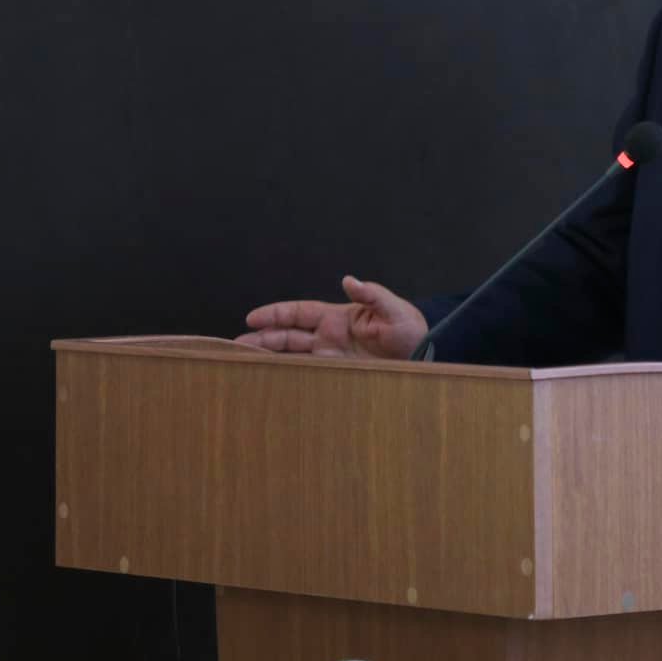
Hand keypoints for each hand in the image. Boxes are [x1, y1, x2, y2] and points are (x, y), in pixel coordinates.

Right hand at [239, 275, 427, 359]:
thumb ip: (372, 296)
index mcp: (338, 317)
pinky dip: (291, 375)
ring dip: (270, 356)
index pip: (299, 313)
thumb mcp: (395, 310)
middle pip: (289, 335)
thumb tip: (349, 280)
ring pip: (293, 355)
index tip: (251, 318)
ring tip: (245, 362)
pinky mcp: (338, 374)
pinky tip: (273, 380)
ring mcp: (332, 356)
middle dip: (263, 338)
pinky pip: (309, 373)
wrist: (425, 356)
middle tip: (236, 345)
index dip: (275, 314)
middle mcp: (329, 336)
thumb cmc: (411, 329)